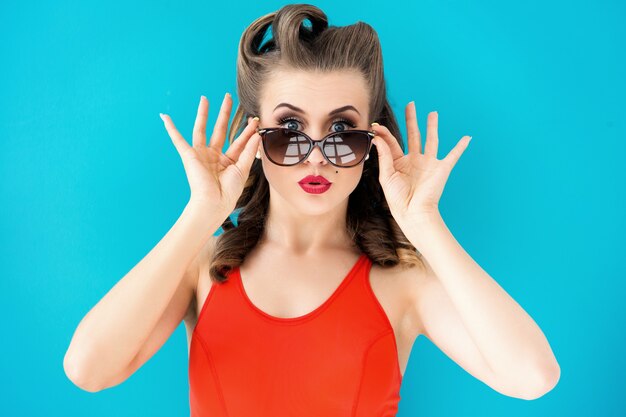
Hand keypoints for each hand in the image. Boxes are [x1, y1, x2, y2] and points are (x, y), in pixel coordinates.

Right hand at [160, 93, 260, 213]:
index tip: (255, 119)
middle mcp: (214, 156)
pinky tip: (165, 118)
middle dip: (224, 113)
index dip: (247, 130)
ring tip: (205, 99)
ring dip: (203, 114)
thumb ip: (249, 149)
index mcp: (227, 161)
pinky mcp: (189, 156)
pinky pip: (178, 140)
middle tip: (228, 98)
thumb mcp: (243, 168)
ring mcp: (201, 155)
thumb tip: (257, 133)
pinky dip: (171, 129)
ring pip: (202, 129)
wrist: (214, 203)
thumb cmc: (228, 192)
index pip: (238, 140)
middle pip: (220, 129)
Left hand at [370, 102, 470, 223]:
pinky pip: (453, 155)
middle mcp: (414, 160)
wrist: (413, 213)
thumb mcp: (386, 176)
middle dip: (411, 120)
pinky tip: (467, 138)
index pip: (392, 142)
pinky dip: (461, 147)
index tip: (376, 126)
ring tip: (432, 113)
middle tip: (411, 105)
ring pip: (431, 140)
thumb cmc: (398, 198)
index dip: (384, 133)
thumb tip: (377, 137)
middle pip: (413, 135)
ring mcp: (428, 163)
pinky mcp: (441, 168)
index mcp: (399, 163)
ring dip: (432, 127)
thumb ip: (384, 155)